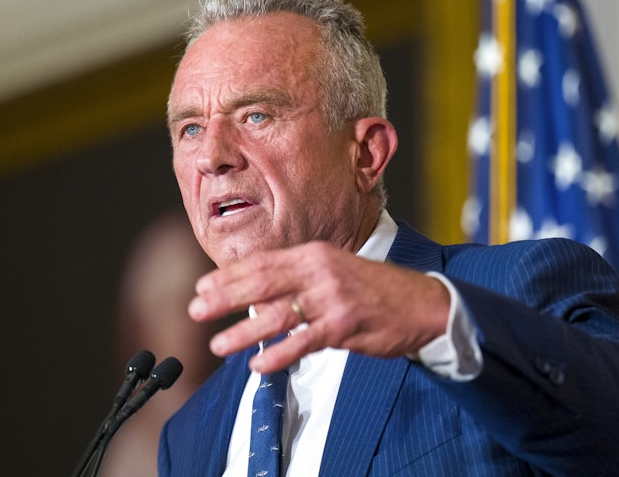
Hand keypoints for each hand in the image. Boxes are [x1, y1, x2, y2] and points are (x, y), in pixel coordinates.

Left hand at [188, 241, 450, 373]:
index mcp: (313, 254)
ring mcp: (331, 298)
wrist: (422, 303)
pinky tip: (258, 363)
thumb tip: (257, 293)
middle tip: (196, 309)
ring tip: (218, 344)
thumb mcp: (333, 270)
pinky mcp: (343, 325)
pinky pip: (303, 342)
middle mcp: (319, 271)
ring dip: (242, 331)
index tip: (202, 286)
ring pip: (276, 314)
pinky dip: (278, 353)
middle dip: (224, 297)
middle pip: (261, 283)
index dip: (228, 275)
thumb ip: (298, 278)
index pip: (262, 262)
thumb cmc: (372, 289)